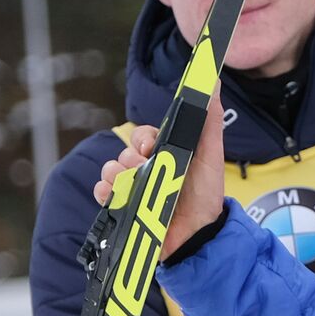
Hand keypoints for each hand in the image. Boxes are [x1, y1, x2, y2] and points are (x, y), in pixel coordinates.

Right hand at [93, 90, 225, 260]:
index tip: (151, 145)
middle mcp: (146, 168)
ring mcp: (132, 187)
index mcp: (164, 153)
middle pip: (124, 152)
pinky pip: (102, 192)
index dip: (143, 138)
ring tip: (137, 185)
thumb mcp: (210, 154)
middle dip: (133, 158)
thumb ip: (209, 121)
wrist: (201, 233)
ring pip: (111, 169)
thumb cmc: (206, 192)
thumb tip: (212, 82)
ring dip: (119, 174)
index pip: (143, 136)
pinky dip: (105, 191)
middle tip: (147, 169)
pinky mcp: (122, 207)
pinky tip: (118, 195)